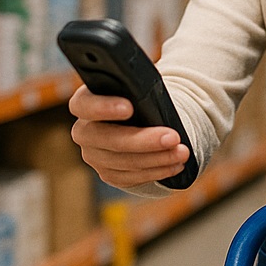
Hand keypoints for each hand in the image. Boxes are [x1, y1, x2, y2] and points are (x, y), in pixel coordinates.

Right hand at [68, 86, 189, 187]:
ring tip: (182, 152)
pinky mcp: (108, 172)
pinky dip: (155, 171)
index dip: (103, 107)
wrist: (142, 120)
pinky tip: (174, 165)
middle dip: (142, 140)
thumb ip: (135, 87)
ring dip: (156, 159)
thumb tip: (147, 88)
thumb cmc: (139, 99)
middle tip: (172, 137)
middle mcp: (84, 131)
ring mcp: (94, 155)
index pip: (83, 105)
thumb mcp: (137, 88)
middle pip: (107, 140)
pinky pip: (130, 178)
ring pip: (122, 162)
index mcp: (86, 102)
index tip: (129, 107)